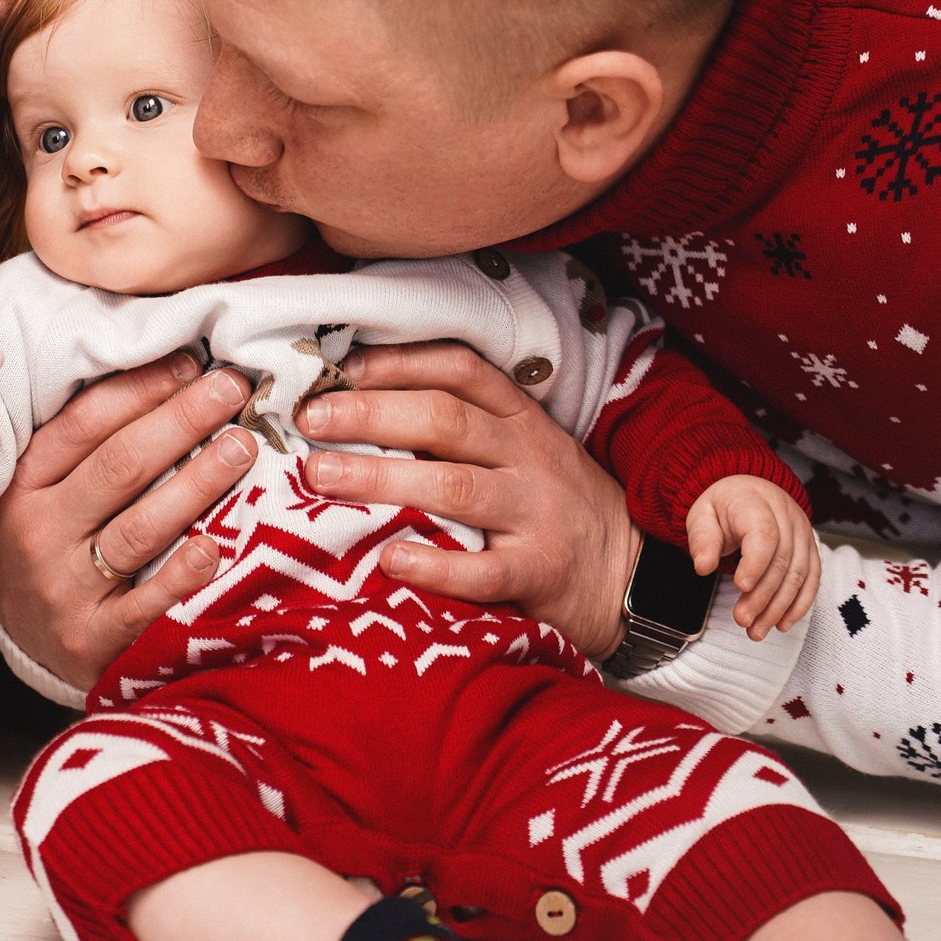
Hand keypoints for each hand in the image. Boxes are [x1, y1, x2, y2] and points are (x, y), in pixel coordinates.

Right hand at [0, 352, 258, 691]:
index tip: (191, 363)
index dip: (141, 389)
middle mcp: (40, 530)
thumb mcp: (46, 490)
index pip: (85, 424)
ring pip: (139, 528)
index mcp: (27, 483)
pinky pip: (145, 603)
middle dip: (181, 421)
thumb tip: (171, 373)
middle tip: (231, 390)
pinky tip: (215, 549)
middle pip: (119, 466)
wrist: (21, 640)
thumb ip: (91, 443)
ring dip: (196, 483)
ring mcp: (65, 587)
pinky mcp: (93, 638)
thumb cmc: (52, 544)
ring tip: (242, 448)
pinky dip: (180, 575)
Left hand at [295, 341, 644, 659]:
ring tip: (322, 478)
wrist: (630, 577)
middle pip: (445, 420)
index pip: (459, 370)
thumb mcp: (519, 452)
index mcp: (520, 419)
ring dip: (381, 479)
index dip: (398, 363)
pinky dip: (434, 565)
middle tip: (310, 419)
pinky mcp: (540, 573)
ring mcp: (537, 514)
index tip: (339, 368)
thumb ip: (458, 430)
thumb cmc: (550, 507)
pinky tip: (389, 560)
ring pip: (455, 486)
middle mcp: (528, 457)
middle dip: (371, 415)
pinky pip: (483, 569)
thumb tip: (353, 407)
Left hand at [687, 475, 818, 639]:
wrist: (748, 493)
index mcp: (756, 502)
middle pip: (782, 560)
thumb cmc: (724, 506)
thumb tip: (703, 566)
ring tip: (757, 629)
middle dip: (763, 596)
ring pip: (799, 575)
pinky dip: (799, 605)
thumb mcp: (702, 516)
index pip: (765, 533)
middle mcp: (786, 516)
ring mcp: (803, 533)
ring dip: (779, 607)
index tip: (740, 586)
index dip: (756, 563)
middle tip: (743, 619)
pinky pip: (812, 579)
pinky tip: (782, 623)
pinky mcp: (810, 549)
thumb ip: (702, 540)